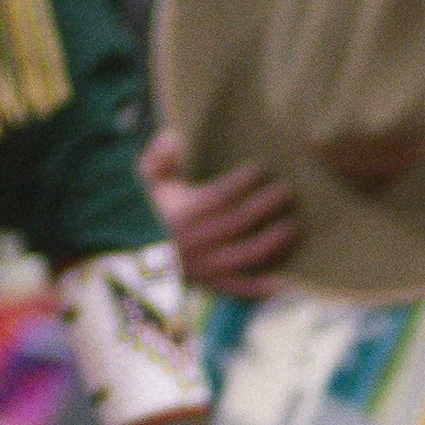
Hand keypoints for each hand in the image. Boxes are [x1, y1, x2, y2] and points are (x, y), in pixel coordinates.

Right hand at [141, 130, 296, 297]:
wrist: (131, 257)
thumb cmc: (145, 212)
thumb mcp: (145, 183)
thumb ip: (158, 159)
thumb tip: (173, 135)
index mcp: (182, 214)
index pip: (219, 196)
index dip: (243, 182)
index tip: (262, 168)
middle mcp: (196, 241)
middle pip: (238, 222)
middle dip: (266, 206)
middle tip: (288, 191)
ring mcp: (206, 266)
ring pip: (246, 254)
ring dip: (273, 241)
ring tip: (293, 226)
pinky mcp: (211, 286)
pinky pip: (239, 289)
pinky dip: (262, 288)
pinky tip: (285, 281)